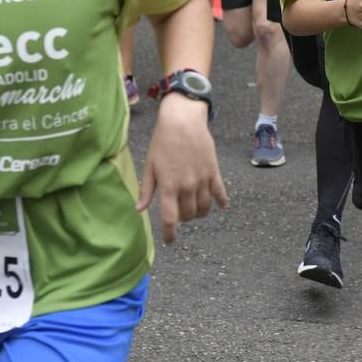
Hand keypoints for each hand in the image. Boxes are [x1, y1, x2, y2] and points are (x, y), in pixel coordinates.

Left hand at [137, 94, 227, 243]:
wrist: (183, 120)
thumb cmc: (163, 141)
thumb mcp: (150, 165)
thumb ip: (147, 189)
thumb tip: (139, 210)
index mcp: (168, 186)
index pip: (170, 219)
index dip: (170, 234)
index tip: (170, 241)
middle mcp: (186, 186)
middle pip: (188, 215)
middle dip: (183, 219)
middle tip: (179, 214)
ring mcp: (202, 179)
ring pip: (204, 208)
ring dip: (198, 213)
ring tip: (194, 209)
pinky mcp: (214, 171)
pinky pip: (220, 193)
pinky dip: (221, 202)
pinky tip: (221, 206)